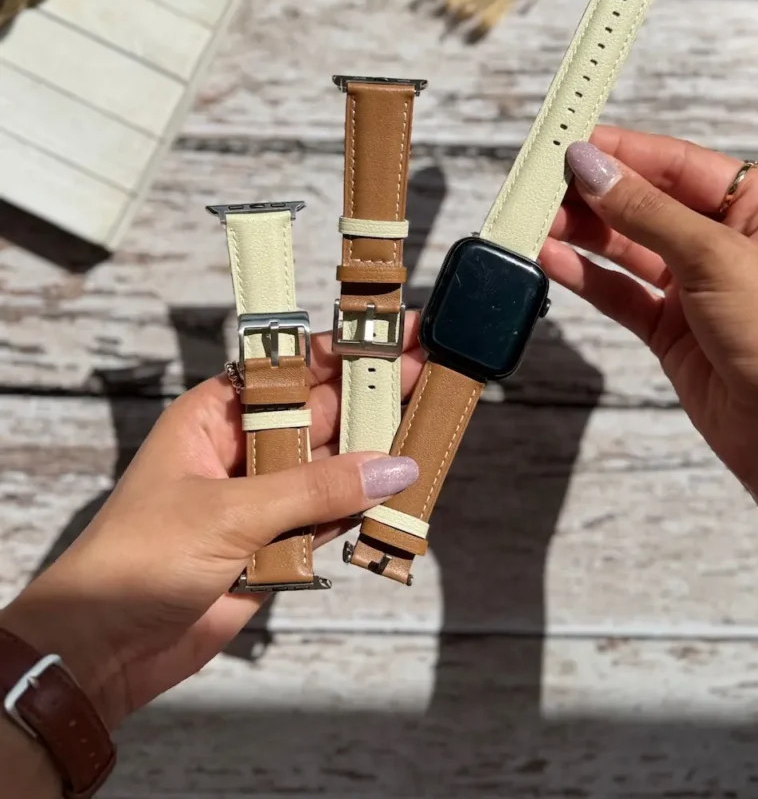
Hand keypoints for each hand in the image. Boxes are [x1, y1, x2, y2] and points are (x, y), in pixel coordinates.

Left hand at [0, 318, 423, 729]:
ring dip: (372, 460)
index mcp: (216, 417)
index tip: (393, 332)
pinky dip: (358, 513)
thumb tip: (391, 469)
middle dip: (369, 401)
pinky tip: (393, 499)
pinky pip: (327, 518)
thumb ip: (316, 491)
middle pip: (319, 416)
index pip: (291, 370)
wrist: (104, 650)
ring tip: (425, 438)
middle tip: (427, 379)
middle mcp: (242, 450)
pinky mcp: (272, 545)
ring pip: (330, 469)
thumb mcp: (228, 512)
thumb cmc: (135, 561)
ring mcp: (259, 499)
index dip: (343, 348)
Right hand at [540, 127, 757, 505]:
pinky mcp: (671, 330)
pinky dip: (584, 277)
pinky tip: (553, 260)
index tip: (570, 145)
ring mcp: (694, 288)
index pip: (674, 163)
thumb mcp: (715, 257)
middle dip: (592, 194)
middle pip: (643, 203)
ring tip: (538, 221)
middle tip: (543, 186)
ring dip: (580, 234)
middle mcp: (721, 243)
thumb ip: (647, 212)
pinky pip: (619, 293)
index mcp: (754, 207)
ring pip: (625, 247)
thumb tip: (597, 169)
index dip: (620, 152)